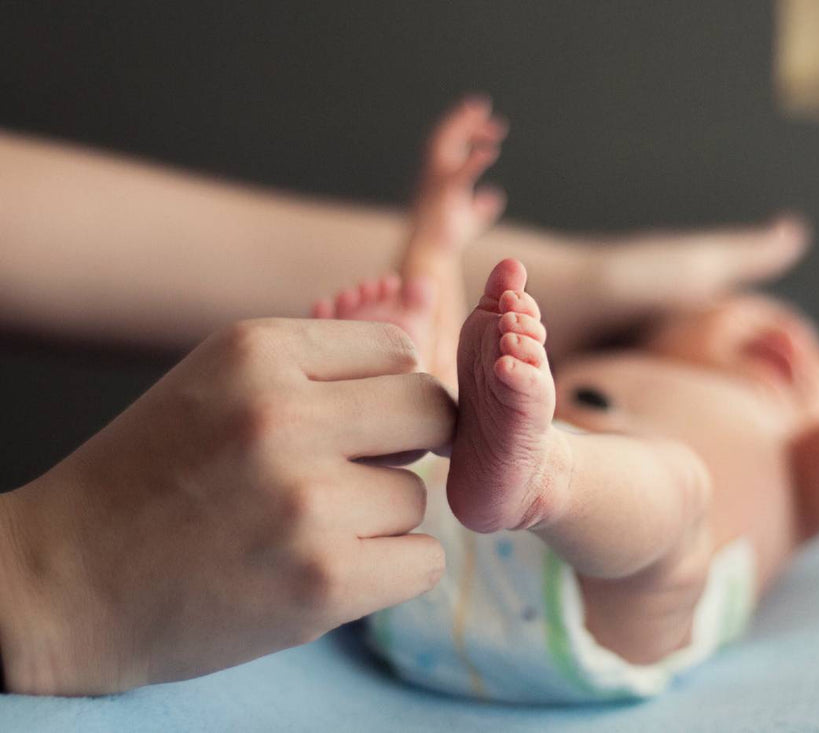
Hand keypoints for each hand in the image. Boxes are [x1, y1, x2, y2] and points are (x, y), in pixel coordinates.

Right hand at [0, 318, 453, 694]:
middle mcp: (284, 415)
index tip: (361, 423)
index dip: (388, 391)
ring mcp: (306, 501)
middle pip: (432, 410)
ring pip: (418, 495)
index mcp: (257, 350)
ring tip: (307, 530)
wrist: (63, 583)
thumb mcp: (222, 382)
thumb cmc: (153, 476)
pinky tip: (329, 570)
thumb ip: (321, 366)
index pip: (399, 351)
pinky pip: (423, 560)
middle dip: (409, 443)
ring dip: (380, 517)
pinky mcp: (322, 581)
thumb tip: (425, 354)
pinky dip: (390, 570)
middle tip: (359, 472)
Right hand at [411, 95, 508, 248]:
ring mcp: (435, 183)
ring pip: (443, 145)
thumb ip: (481, 204)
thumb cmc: (447, 238)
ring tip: (483, 115)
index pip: (452, 142)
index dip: (470, 129)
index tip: (495, 128)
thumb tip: (494, 195)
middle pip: (444, 135)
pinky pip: (457, 174)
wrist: (431, 254)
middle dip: (462, 118)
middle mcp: (433, 173)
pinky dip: (472, 161)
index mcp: (439, 175)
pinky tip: (490, 152)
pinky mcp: (442, 198)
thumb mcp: (470, 218)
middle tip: (483, 105)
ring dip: (462, 127)